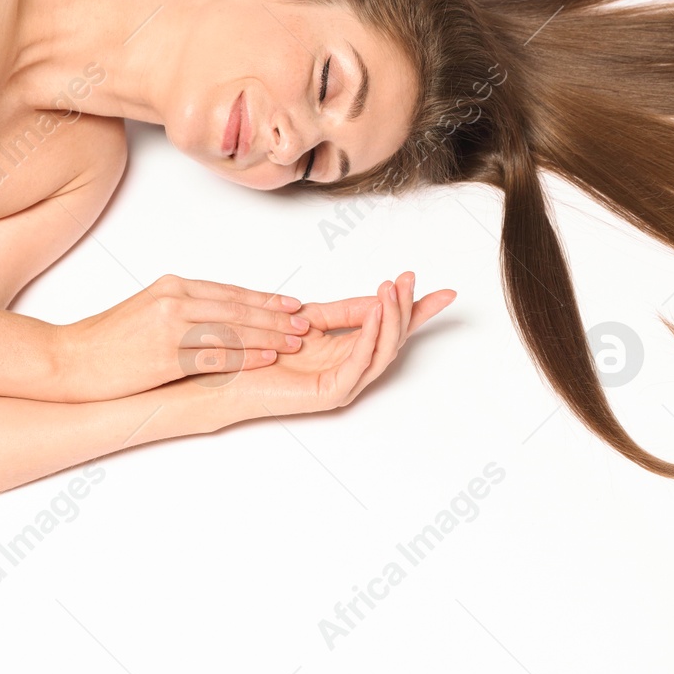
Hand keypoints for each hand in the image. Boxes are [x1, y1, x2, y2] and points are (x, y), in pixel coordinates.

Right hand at [55, 274, 311, 400]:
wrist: (70, 360)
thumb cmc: (108, 340)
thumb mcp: (149, 309)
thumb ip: (185, 308)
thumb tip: (223, 315)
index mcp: (172, 286)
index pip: (231, 292)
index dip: (266, 299)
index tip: (292, 304)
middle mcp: (174, 300)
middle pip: (238, 307)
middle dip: (276, 316)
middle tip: (305, 322)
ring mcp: (170, 327)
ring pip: (233, 330)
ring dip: (269, 336)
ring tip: (296, 341)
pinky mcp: (165, 355)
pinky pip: (216, 355)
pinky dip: (246, 356)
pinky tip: (267, 358)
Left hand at [211, 271, 457, 417]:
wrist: (229, 372)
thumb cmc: (263, 347)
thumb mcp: (310, 317)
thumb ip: (346, 310)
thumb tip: (381, 295)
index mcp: (349, 350)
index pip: (391, 327)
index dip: (417, 309)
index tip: (443, 292)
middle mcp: (352, 368)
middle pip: (393, 337)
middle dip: (407, 307)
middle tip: (410, 279)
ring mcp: (344, 383)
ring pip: (382, 350)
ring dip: (390, 318)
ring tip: (392, 290)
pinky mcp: (330, 393)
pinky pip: (359, 363)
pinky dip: (369, 337)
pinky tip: (374, 314)